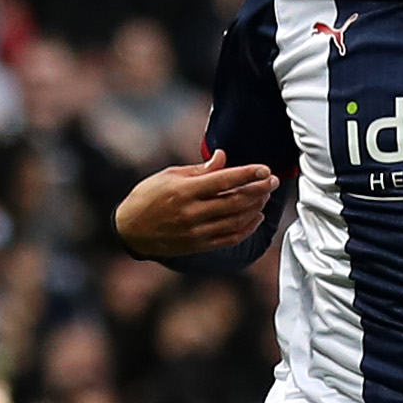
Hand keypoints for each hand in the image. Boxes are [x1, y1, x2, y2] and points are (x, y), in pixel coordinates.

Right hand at [113, 150, 277, 259]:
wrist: (131, 230)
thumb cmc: (148, 196)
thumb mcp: (169, 175)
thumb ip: (200, 170)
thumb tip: (223, 158)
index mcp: (184, 191)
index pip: (224, 180)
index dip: (248, 174)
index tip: (264, 169)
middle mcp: (192, 212)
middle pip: (235, 201)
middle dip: (258, 190)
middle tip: (272, 181)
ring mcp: (196, 231)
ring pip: (236, 220)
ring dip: (255, 208)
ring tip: (264, 197)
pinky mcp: (199, 245)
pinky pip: (229, 238)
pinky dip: (246, 228)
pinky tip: (255, 218)